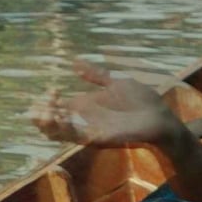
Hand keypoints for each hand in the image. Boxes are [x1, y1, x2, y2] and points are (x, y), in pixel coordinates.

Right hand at [31, 61, 182, 148]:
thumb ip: (95, 74)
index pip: (55, 109)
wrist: (161, 118)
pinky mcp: (96, 138)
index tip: (51, 90)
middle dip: (40, 113)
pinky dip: (61, 128)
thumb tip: (74, 62)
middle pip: (49, 123)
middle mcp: (83, 121)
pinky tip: (60, 116)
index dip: (47, 102)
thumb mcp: (115, 81)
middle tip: (48, 98)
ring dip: (46, 122)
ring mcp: (88, 130)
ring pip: (55, 133)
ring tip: (46, 110)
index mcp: (85, 108)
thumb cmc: (142, 101)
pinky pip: (72, 137)